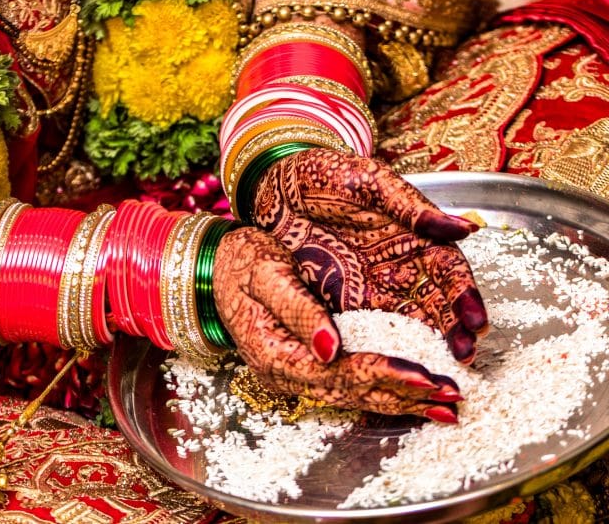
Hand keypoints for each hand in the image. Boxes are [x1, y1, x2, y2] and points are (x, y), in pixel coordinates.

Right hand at [214, 227, 460, 420]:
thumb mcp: (265, 273)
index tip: (426, 377)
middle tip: (453, 399)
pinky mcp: (308, 364)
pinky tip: (412, 392)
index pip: (341, 372)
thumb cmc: (240, 261)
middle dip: (406, 397)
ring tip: (445, 406)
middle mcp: (289, 373)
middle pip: (355, 393)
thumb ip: (297, 309)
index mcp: (277, 353)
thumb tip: (329, 347)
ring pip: (356, 395)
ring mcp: (297, 373)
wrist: (214, 267)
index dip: (386, 375)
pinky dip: (386, 388)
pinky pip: (350, 384)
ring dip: (402, 401)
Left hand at [252, 148, 486, 362]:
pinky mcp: (341, 301)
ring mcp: (371, 286)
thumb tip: (467, 228)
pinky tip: (394, 365)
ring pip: (407, 320)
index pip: (448, 270)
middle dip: (454, 330)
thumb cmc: (323, 175)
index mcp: (413, 235)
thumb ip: (411, 207)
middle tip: (464, 355)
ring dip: (427, 344)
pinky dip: (383, 346)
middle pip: (435, 303)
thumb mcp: (369, 182)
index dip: (465, 295)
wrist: (272, 187)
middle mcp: (398, 266)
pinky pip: (366, 326)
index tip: (476, 320)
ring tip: (442, 368)